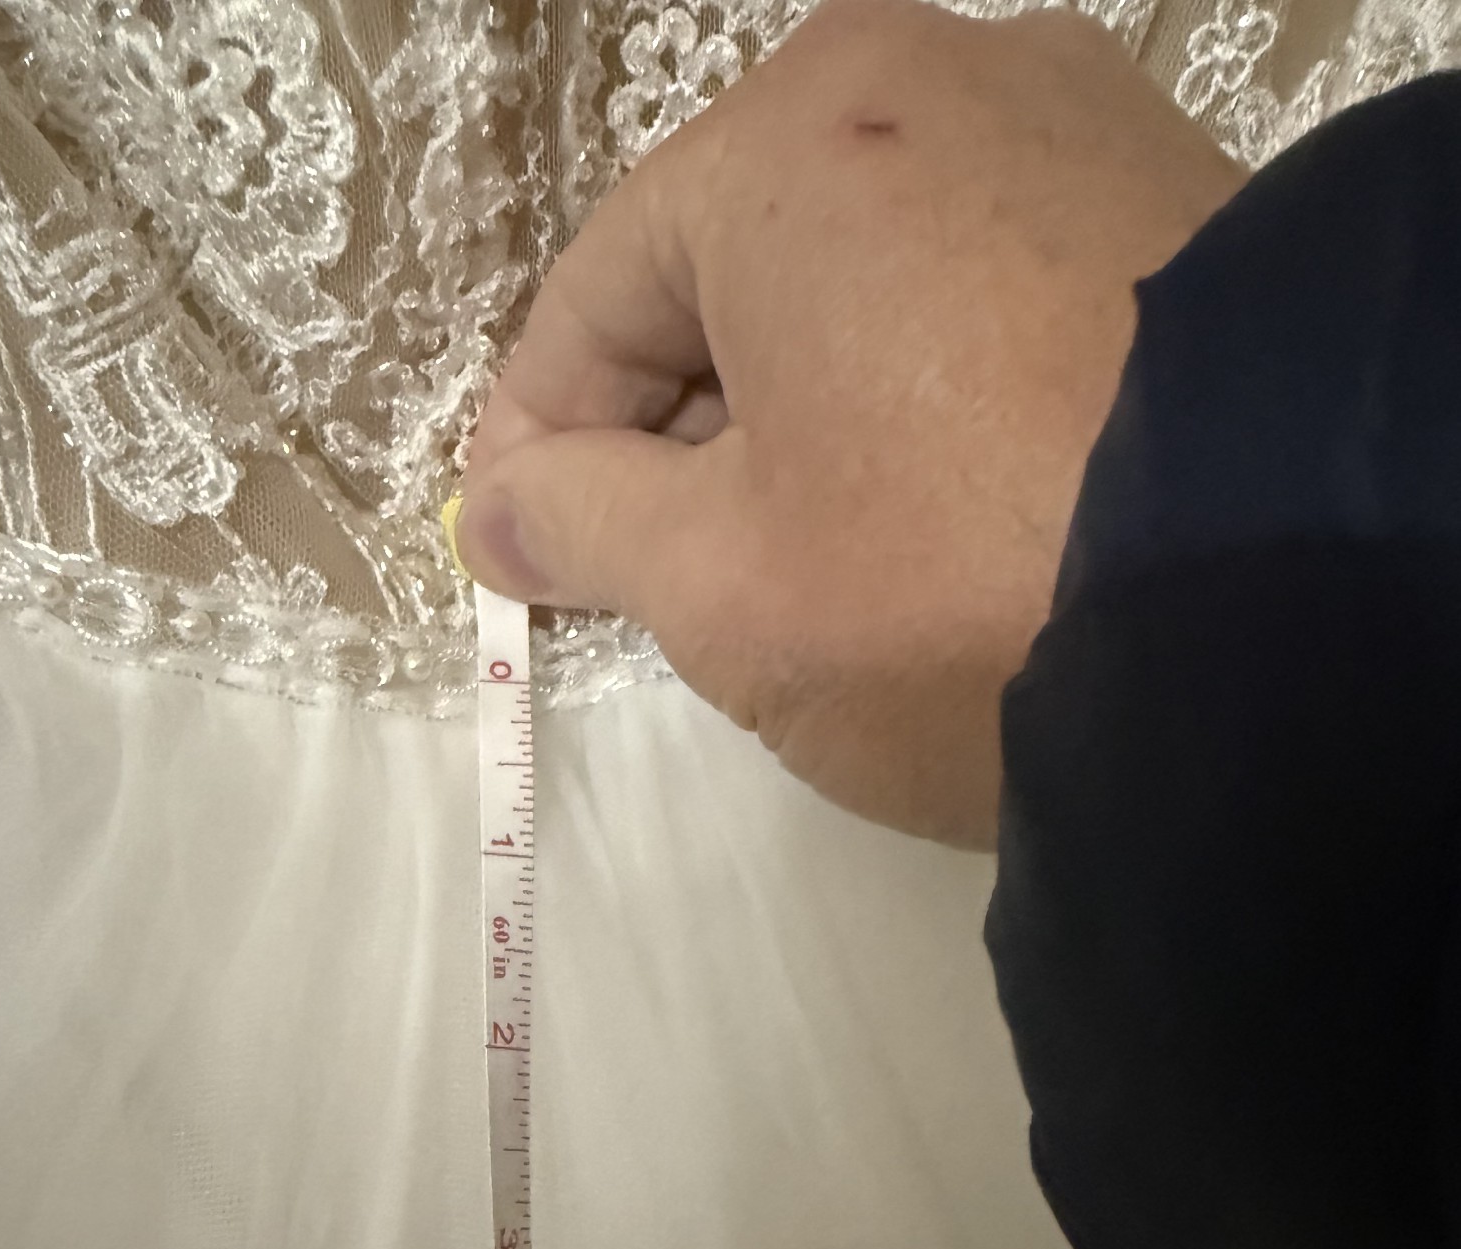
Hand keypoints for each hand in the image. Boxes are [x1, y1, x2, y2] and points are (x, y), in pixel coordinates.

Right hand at [457, 0, 1245, 846]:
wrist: (1300, 613)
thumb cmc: (955, 587)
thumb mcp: (723, 586)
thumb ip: (582, 524)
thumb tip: (506, 502)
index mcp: (794, 138)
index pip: (601, 292)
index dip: (538, 437)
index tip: (512, 546)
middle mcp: (942, 78)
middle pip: (739, 269)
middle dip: (677, 429)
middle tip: (646, 566)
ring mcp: (1082, 128)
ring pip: (870, 280)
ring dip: (802, 411)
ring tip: (794, 551)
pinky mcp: (1183, 211)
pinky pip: (986, 291)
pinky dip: (924, 389)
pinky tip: (931, 497)